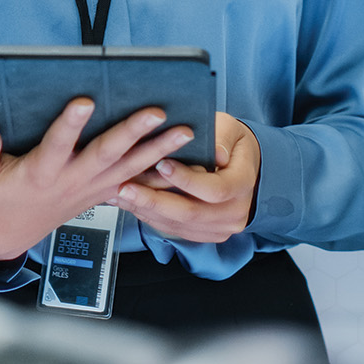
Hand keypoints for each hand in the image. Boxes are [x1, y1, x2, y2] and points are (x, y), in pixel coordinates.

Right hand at [0, 97, 192, 264]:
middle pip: (105, 154)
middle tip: (156, 111)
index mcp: (40, 173)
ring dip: (158, 149)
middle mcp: (71, 180)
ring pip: (128, 167)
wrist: (7, 234)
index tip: (84, 100)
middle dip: (132, 132)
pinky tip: (182, 159)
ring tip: (185, 131)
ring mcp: (89, 189)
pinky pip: (134, 182)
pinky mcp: (100, 192)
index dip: (70, 124)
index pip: (57, 145)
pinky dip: (158, 171)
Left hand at [112, 112, 258, 243]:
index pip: (215, 189)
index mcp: (243, 184)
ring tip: (120, 195)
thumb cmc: (232, 144)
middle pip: (191, 213)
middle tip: (125, 187)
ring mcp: (219, 227)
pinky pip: (174, 229)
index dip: (186, 180)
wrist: (242, 168)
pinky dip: (149, 217)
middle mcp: (235, 212)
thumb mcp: (232, 129)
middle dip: (154, 200)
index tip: (161, 164)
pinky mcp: (203, 234)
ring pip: (178, 224)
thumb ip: (222, 136)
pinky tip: (129, 204)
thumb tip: (216, 151)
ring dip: (146, 210)